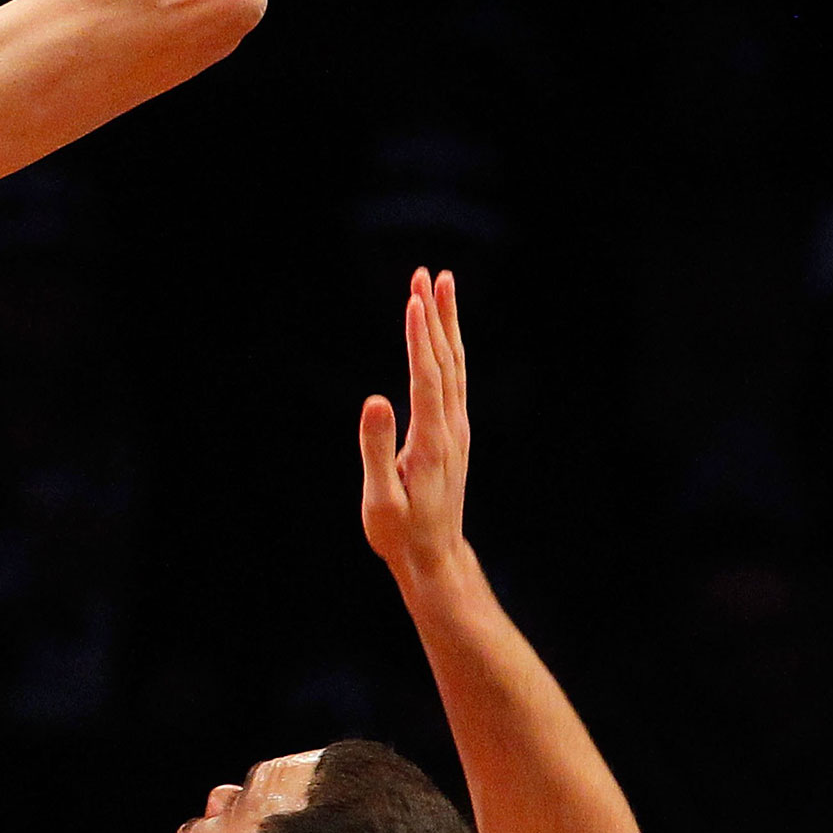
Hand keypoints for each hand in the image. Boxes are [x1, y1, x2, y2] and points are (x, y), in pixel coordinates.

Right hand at [360, 268, 472, 589]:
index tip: (412, 300)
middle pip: (447, 361)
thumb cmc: (400, 532)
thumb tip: (375, 400)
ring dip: (446, 325)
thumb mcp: (381, 499)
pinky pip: (454, 379)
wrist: (435, 556)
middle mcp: (451, 428)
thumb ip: (377, 449)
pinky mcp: (455, 434)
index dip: (419, 338)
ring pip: (455, 366)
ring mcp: (457, 430)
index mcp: (432, 441)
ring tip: (440, 286)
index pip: (426, 377)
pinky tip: (442, 334)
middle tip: (428, 275)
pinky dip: (447, 348)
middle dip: (436, 316)